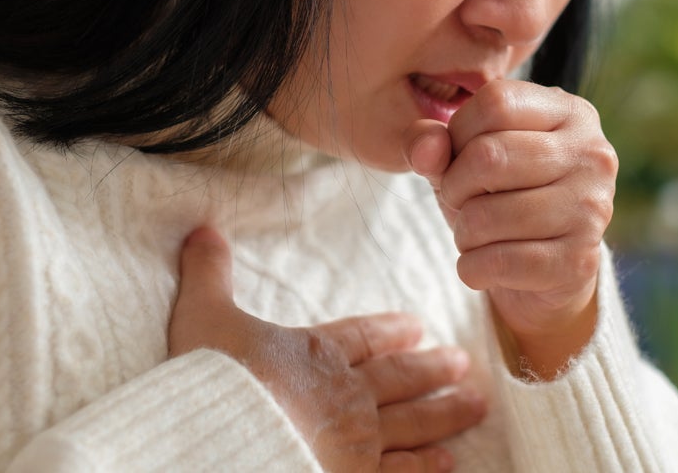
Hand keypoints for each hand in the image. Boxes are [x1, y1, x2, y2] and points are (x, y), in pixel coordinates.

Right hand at [168, 227, 485, 471]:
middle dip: (431, 368)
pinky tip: (449, 462)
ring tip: (475, 403)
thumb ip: (209, 276)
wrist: (222, 437)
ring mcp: (356, 440)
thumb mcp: (202, 317)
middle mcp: (345, 393)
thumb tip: (203, 230)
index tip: (417, 327)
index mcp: (313, 353)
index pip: (362, 336)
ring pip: (413, 421)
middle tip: (462, 362)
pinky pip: (401, 472)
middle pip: (399, 377)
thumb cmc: (212, 378)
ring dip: (445, 411)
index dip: (390, 331)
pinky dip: (426, 467)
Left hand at [403, 80, 615, 377]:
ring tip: (474, 234)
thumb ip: (432, 142)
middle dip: (454, 186)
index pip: (496, 102)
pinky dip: (472, 267)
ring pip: (488, 215)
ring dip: (462, 232)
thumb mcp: (461, 159)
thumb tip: (424, 149)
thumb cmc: (499, 197)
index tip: (458, 158)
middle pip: (489, 156)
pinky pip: (499, 262)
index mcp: (570, 113)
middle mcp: (592, 155)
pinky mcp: (580, 261)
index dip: (458, 132)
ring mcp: (592, 209)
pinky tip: (482, 264)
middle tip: (458, 202)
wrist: (542, 271)